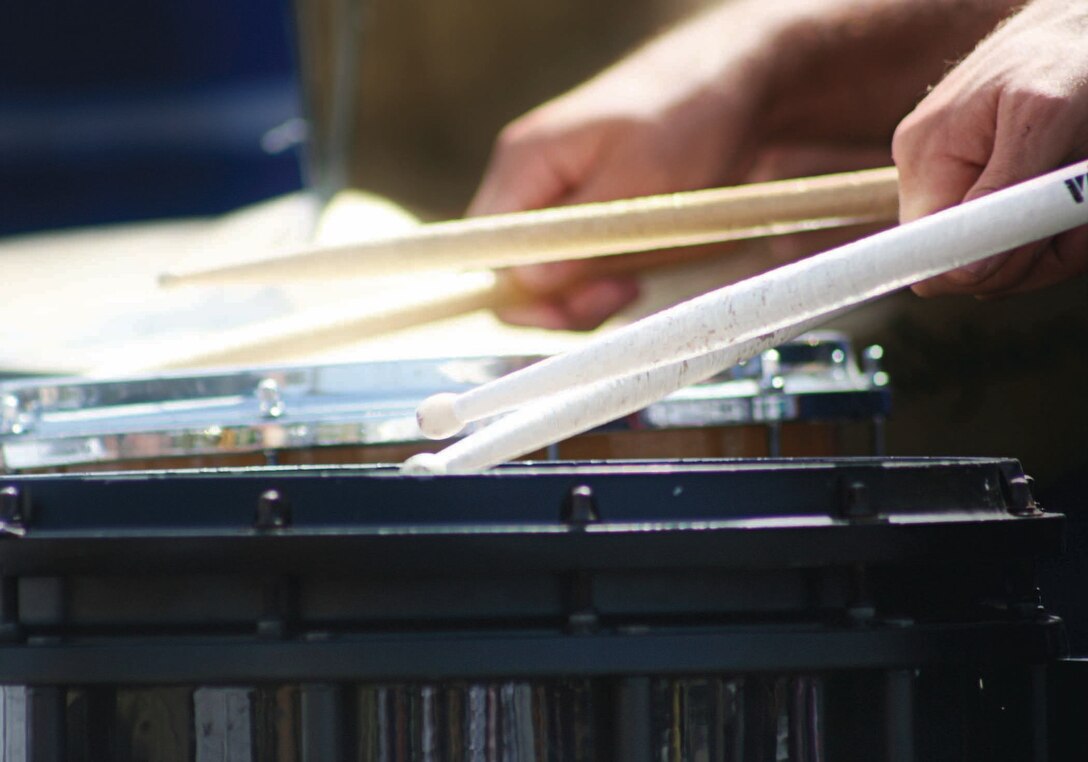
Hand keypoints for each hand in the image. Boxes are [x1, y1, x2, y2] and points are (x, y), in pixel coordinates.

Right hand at [468, 4, 775, 328]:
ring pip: (546, 277)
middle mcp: (531, 182)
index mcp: (526, 163)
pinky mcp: (589, 217)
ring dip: (586, 293)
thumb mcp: (641, 178)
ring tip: (631, 280)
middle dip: (559, 298)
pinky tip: (635, 270)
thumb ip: (579, 234)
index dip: (515, 292)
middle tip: (618, 292)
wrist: (743, 86)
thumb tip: (527, 282)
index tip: (568, 307)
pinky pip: (577, 267)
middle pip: (511, 270)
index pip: (483, 249)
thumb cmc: (693, 112)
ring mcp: (559, 200)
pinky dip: (603, 281)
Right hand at [894, 0, 1087, 296]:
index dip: (969, 269)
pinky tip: (1071, 197)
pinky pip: (1013, 244)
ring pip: (997, 264)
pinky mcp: (983, 192)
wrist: (1082, 28)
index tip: (1019, 255)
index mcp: (925, 158)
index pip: (920, 254)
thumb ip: (1003, 195)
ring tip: (1079, 194)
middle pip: (965, 269)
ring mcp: (953, 186)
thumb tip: (967, 270)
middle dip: (1029, 253)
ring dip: (1051, 243)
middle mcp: (927, 177)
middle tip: (1076, 212)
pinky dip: (1053, 232)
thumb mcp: (1044, 120)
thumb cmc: (1069, 57)